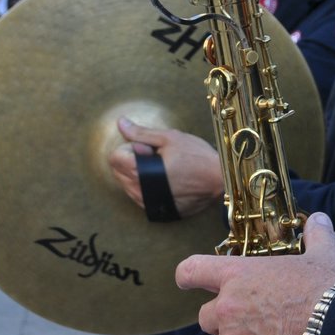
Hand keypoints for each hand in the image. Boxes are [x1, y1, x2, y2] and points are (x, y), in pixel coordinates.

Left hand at [106, 117, 222, 216]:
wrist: (219, 180)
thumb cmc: (197, 157)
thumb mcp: (170, 138)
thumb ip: (141, 133)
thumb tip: (121, 123)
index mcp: (139, 172)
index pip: (114, 157)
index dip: (131, 147)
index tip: (150, 148)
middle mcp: (138, 192)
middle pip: (118, 171)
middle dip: (133, 160)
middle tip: (158, 157)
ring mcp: (146, 204)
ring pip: (127, 184)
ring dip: (139, 173)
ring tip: (164, 169)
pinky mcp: (155, 210)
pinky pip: (140, 195)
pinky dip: (146, 185)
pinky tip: (166, 180)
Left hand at [176, 212, 334, 334]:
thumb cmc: (328, 288)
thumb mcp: (324, 254)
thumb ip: (317, 235)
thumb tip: (320, 219)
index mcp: (238, 275)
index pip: (192, 270)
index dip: (187, 276)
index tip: (187, 281)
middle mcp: (228, 307)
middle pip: (204, 316)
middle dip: (221, 320)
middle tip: (246, 320)